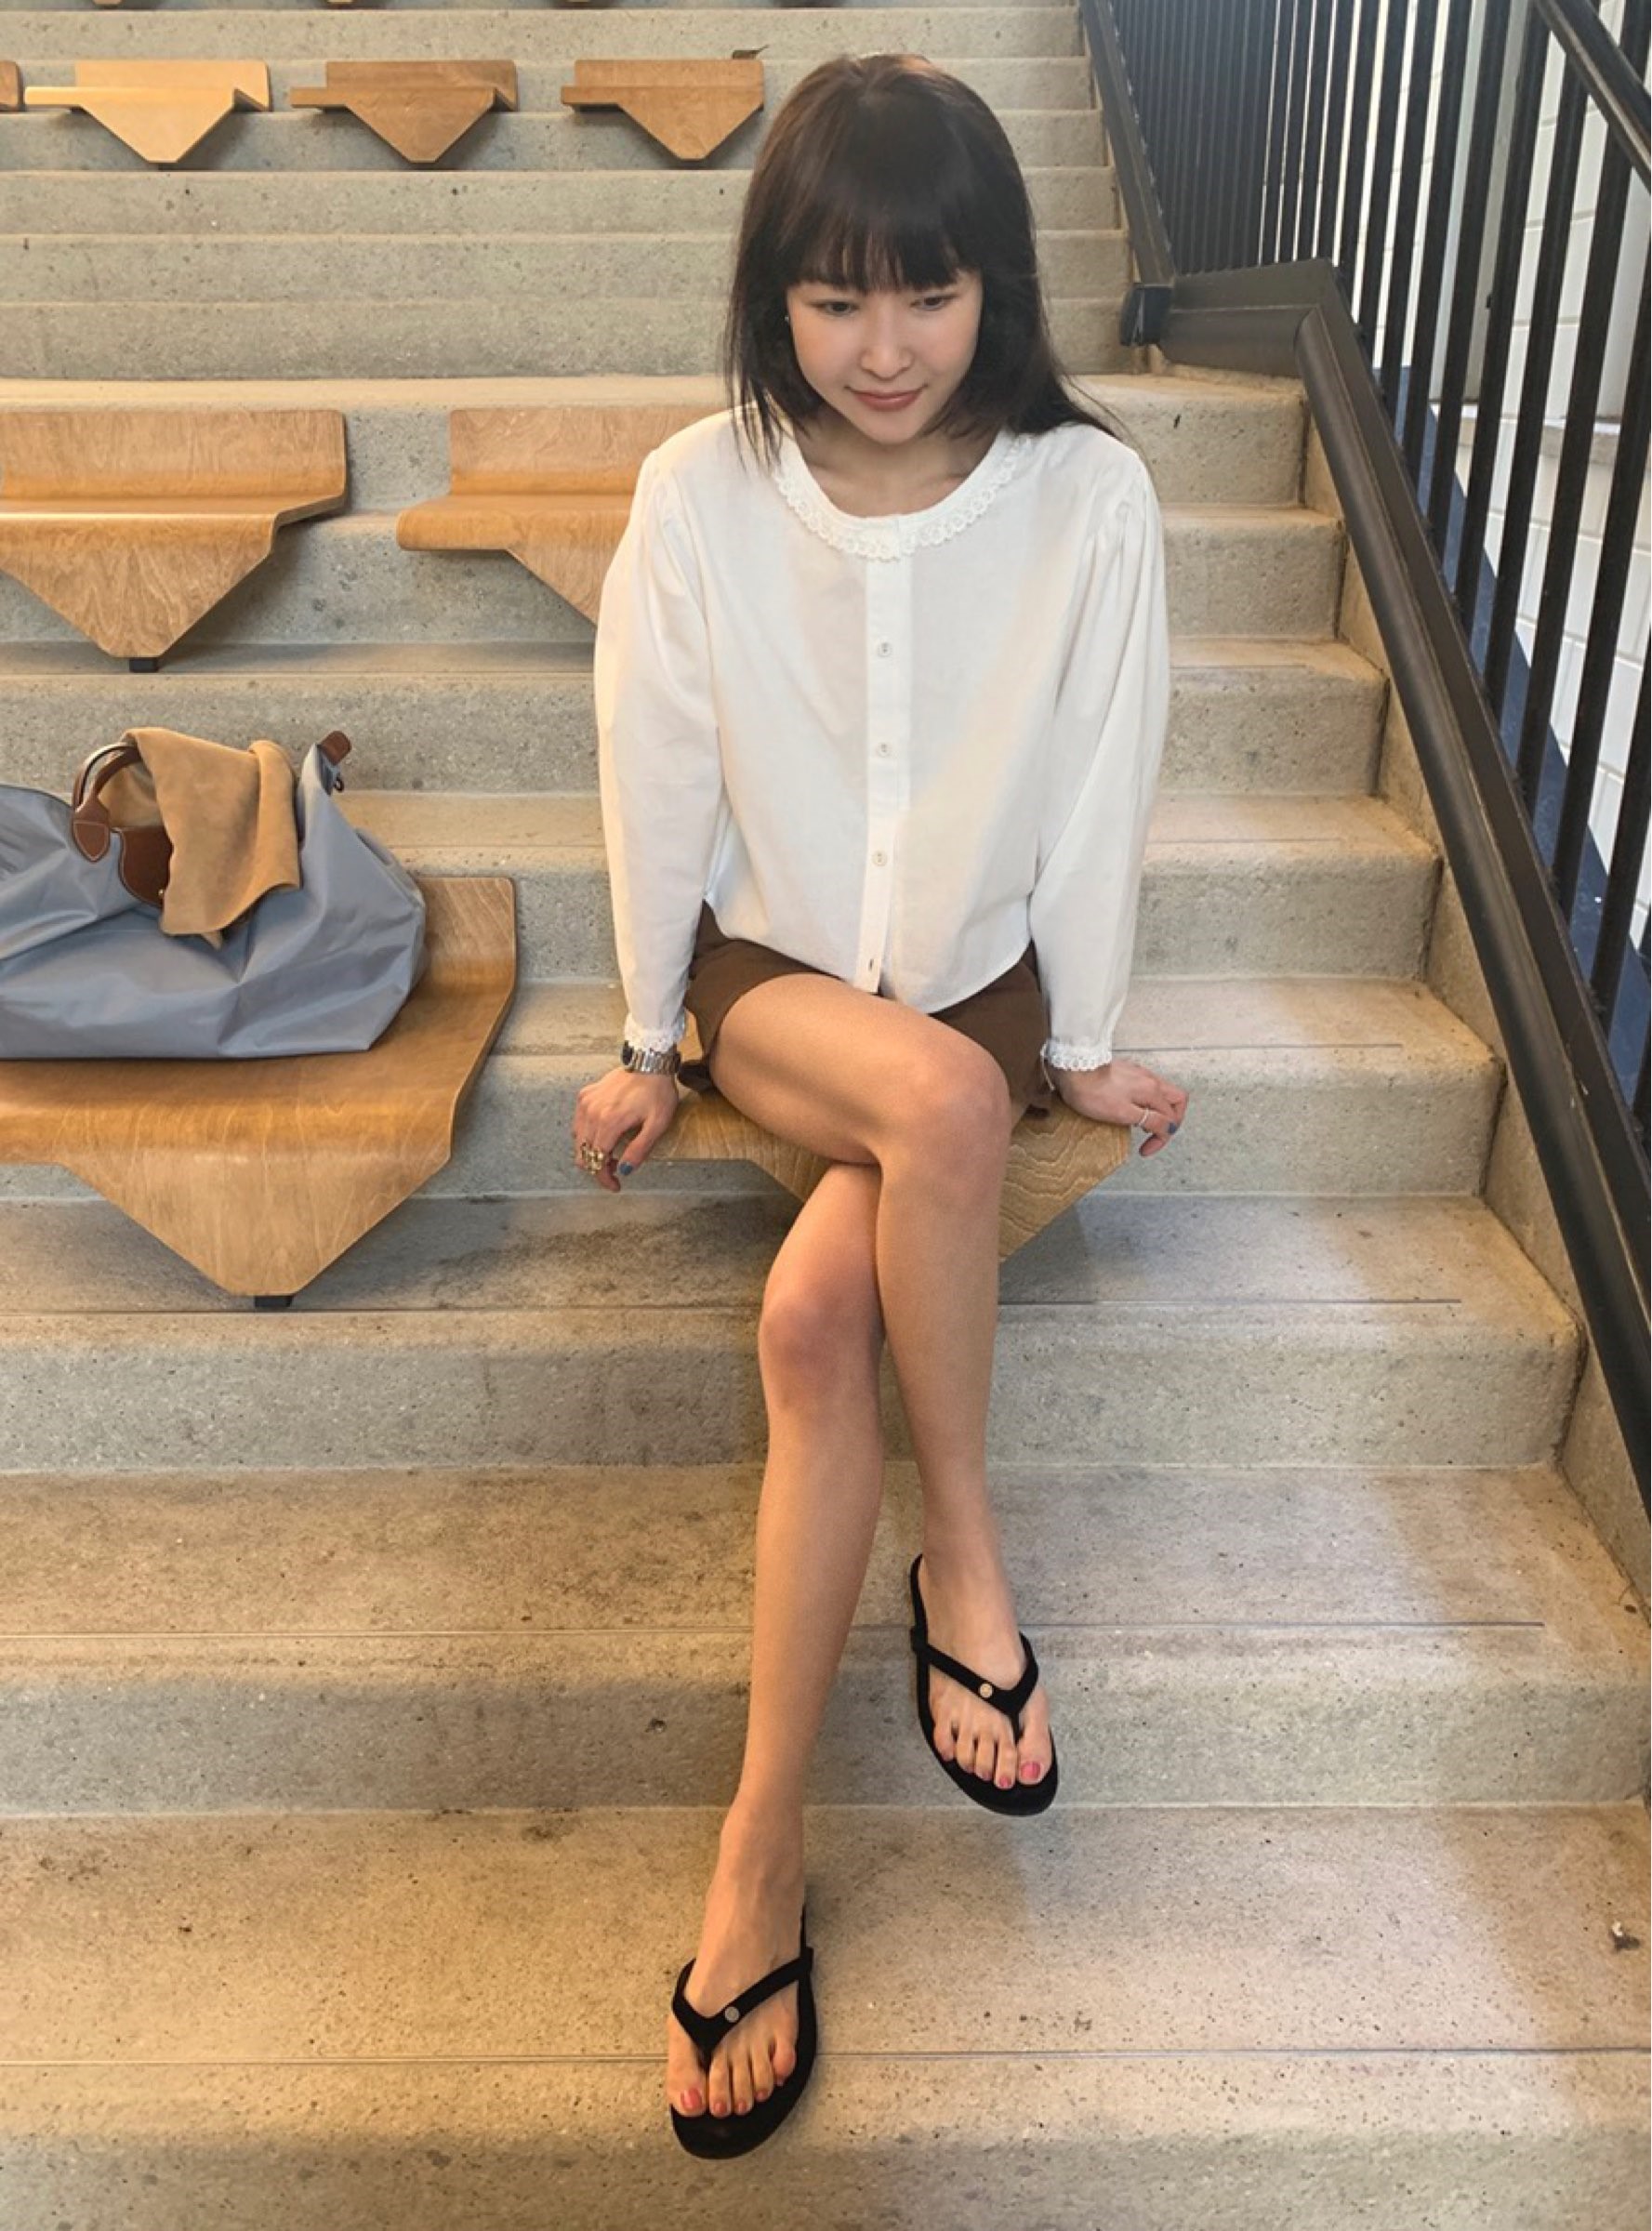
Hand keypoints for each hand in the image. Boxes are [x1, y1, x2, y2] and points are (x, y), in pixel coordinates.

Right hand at [571, 1066, 680, 1192]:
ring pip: (578, 1140)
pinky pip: (578, 1123)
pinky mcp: (585, 1096)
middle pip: (583, 1153)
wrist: (649, 1064)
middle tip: (616, 1168)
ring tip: (612, 1152)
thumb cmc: (657, 1092)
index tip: (614, 1185)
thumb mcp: (657, 1124)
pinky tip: (604, 1134)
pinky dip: (587, 1135)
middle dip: (598, 1167)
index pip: (597, 1160)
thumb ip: (639, 1149)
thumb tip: (624, 1169)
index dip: (604, 1178)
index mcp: (609, 1122)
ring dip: (591, 1152)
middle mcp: (592, 1112)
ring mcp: (586, 1103)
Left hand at [1050, 1056, 1187, 1156]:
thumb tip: (1169, 1128)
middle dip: (1171, 1121)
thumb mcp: (1123, 1113)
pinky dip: (1146, 1102)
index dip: (1162, 1138)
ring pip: (1161, 1094)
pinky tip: (1132, 1109)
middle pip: (1175, 1101)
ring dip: (1158, 1111)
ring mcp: (1138, 1073)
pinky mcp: (1126, 1072)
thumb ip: (1150, 1120)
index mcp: (1152, 1090)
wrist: (1072, 1068)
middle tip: (1156, 1134)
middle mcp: (1150, 1079)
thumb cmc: (1091, 1092)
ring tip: (1143, 1125)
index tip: (1146, 1150)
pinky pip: (1146, 1088)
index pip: (1170, 1119)